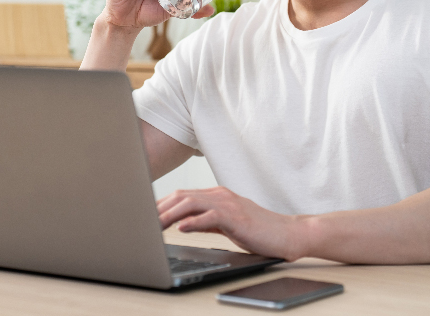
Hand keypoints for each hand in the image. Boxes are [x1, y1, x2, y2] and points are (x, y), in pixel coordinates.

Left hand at [157, 187, 307, 261]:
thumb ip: (205, 221)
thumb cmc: (258, 230)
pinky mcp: (237, 217)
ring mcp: (229, 204)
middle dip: (159, 208)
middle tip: (142, 220)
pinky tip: (181, 228)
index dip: (161, 204)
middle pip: (182, 196)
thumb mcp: (226, 224)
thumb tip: (181, 224)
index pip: (182, 196)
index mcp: (216, 196)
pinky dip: (194, 221)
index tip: (145, 215)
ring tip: (154, 224)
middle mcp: (220, 196)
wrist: (287, 233)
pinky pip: (210, 216)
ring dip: (170, 214)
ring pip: (191, 203)